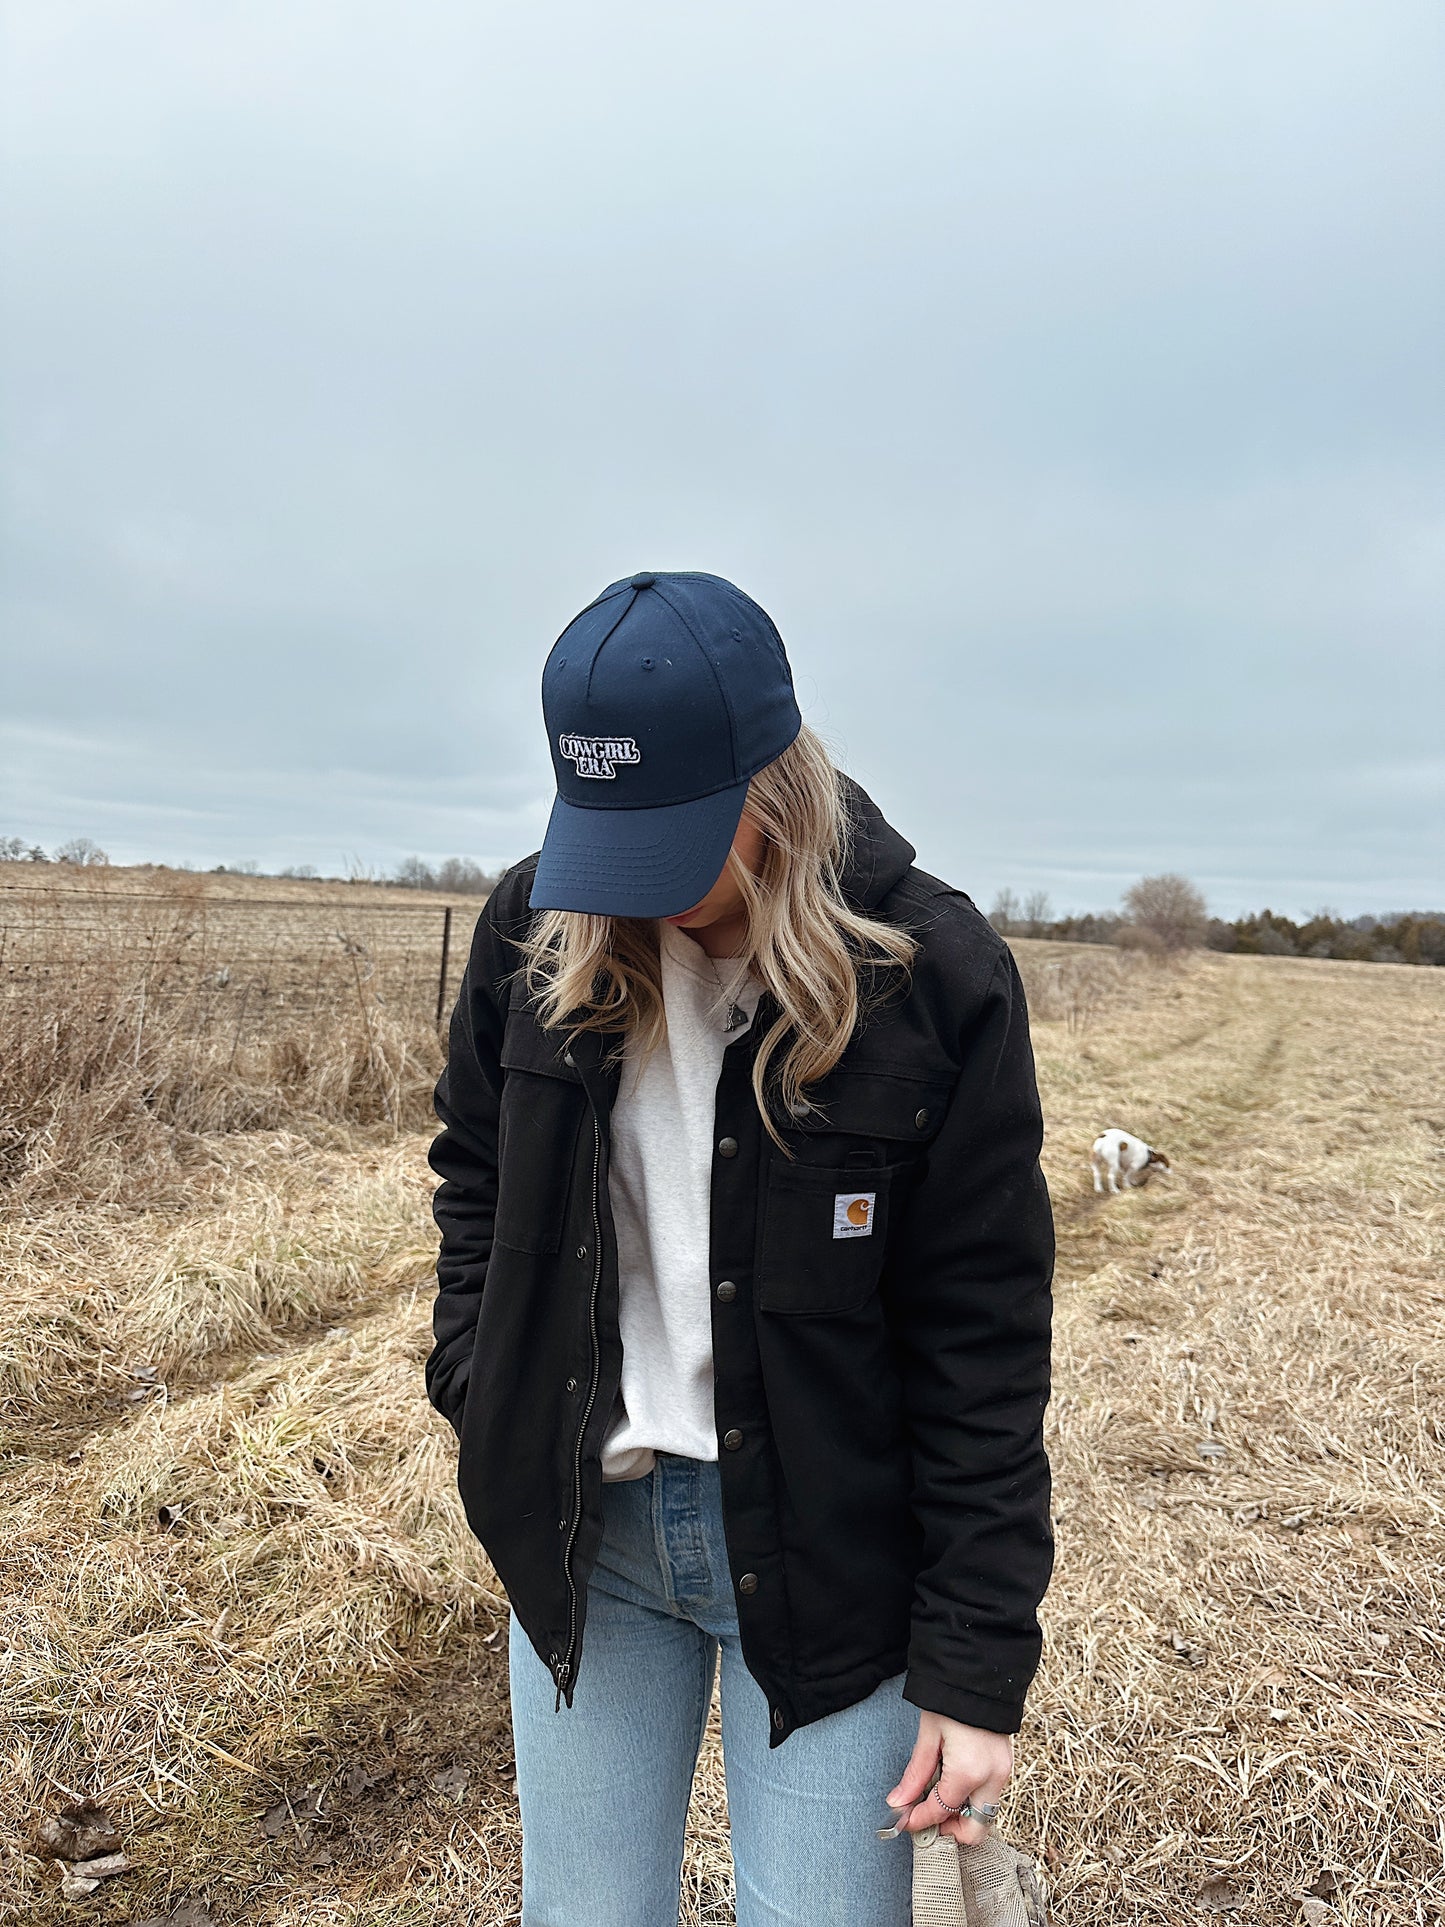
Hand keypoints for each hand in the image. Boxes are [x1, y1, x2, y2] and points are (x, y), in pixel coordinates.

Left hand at [886, 1711, 1012, 1844]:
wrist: (981, 1672)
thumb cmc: (952, 1698)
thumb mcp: (928, 1735)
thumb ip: (916, 1774)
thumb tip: (898, 1803)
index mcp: (968, 1772)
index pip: (941, 1812)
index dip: (919, 1820)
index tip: (904, 1821)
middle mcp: (992, 1779)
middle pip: (975, 1830)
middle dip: (950, 1830)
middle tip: (927, 1817)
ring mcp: (1003, 1773)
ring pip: (984, 1815)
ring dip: (961, 1815)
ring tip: (936, 1796)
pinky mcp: (1007, 1765)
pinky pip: (990, 1796)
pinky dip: (971, 1799)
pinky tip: (952, 1781)